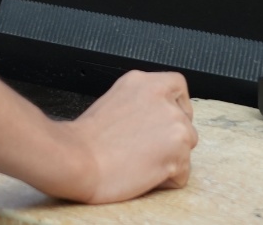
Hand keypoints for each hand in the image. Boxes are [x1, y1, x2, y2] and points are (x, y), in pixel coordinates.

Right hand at [42, 70, 196, 203]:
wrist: (76, 159)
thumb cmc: (86, 139)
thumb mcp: (114, 101)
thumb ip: (140, 103)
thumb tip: (153, 118)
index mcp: (144, 83)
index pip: (178, 86)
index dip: (175, 106)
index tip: (165, 121)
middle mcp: (163, 100)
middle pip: (185, 121)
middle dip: (170, 138)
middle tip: (145, 150)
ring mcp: (174, 125)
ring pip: (186, 147)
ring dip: (169, 159)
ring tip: (140, 163)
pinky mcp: (177, 154)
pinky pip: (182, 174)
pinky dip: (167, 180)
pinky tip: (143, 175)